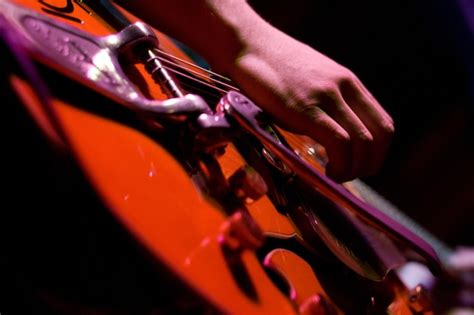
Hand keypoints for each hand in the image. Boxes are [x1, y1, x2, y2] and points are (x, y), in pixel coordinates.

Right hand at [226, 26, 393, 181]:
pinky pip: (338, 142)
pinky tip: (326, 171)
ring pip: (362, 142)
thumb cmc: (273, 68)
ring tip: (335, 176)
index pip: (383, 123)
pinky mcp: (306, 108)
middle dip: (369, 164)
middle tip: (350, 176)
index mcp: (348, 82)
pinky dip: (340, 164)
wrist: (248, 45)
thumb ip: (326, 104)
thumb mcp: (311, 81)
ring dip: (354, 168)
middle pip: (379, 135)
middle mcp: (344, 87)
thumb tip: (329, 136)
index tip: (361, 166)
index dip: (378, 152)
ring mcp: (326, 96)